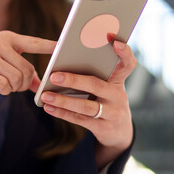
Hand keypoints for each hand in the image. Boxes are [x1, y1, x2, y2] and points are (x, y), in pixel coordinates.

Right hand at [0, 30, 55, 115]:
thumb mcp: (3, 56)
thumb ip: (22, 68)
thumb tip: (40, 86)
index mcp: (8, 37)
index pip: (33, 42)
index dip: (49, 46)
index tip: (63, 47)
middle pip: (26, 70)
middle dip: (26, 82)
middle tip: (20, 85)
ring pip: (15, 79)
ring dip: (16, 88)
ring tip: (10, 86)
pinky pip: (2, 86)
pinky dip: (6, 91)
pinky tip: (1, 88)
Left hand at [40, 41, 136, 167]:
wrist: (119, 131)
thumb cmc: (106, 100)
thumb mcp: (107, 86)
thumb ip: (94, 74)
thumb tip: (63, 62)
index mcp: (118, 80)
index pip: (128, 64)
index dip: (125, 53)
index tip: (115, 42)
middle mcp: (118, 95)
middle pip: (96, 85)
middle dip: (73, 80)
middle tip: (53, 76)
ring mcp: (113, 113)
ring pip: (85, 106)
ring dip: (63, 100)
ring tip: (45, 95)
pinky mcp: (104, 127)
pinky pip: (80, 119)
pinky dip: (62, 113)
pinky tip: (49, 107)